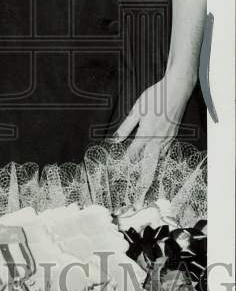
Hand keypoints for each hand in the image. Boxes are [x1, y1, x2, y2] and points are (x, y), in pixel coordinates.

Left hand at [113, 69, 196, 192]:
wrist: (177, 90)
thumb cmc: (155, 97)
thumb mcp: (136, 110)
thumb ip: (125, 127)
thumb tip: (114, 140)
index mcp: (146, 135)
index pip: (133, 155)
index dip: (125, 163)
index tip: (119, 173)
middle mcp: (157, 141)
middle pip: (149, 167)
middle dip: (142, 184)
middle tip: (137, 199)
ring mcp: (167, 140)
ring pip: (158, 161)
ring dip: (150, 174)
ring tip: (144, 187)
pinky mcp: (173, 137)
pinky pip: (165, 154)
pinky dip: (159, 162)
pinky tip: (155, 164)